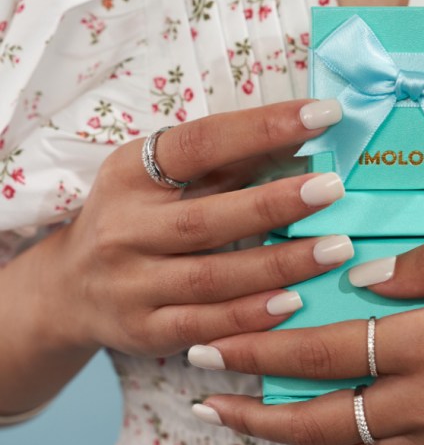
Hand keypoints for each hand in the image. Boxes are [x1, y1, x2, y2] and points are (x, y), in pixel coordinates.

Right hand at [46, 99, 351, 357]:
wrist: (66, 290)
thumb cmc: (135, 219)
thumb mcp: (161, 180)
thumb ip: (225, 162)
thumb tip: (303, 132)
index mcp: (130, 175)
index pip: (200, 144)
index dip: (262, 128)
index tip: (323, 114)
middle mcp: (124, 229)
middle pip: (206, 219)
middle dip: (275, 204)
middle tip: (333, 189)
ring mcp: (130, 285)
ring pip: (212, 278)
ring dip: (279, 264)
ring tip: (336, 249)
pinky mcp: (144, 330)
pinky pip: (205, 325)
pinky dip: (251, 316)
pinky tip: (294, 302)